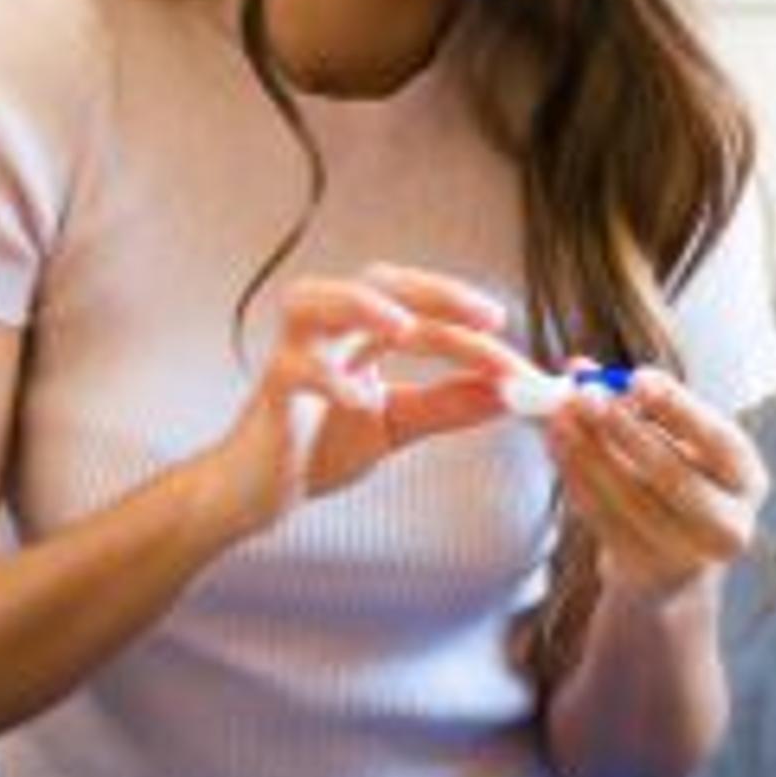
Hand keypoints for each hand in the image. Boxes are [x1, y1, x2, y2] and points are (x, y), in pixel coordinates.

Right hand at [200, 263, 536, 537]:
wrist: (257, 493)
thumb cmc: (318, 448)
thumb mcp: (398, 423)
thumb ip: (449, 404)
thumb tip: (510, 393)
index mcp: (358, 332)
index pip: (421, 311)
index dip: (472, 331)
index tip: (518, 363)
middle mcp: (325, 329)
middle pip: (377, 282)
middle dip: (434, 293)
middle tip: (486, 317)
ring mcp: (293, 354)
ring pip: (316, 301)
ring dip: (363, 306)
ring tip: (405, 327)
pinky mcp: (271, 391)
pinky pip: (295, 370)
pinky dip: (328, 380)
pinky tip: (360, 402)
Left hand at [542, 361, 770, 603]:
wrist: (666, 563)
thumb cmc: (669, 481)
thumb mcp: (667, 439)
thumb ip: (631, 402)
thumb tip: (578, 368)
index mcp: (746, 478)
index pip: (718, 439)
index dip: (678, 408)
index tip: (636, 378)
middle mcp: (729, 523)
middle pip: (673, 475)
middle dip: (624, 431)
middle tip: (584, 397)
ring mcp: (689, 557)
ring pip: (630, 499)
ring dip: (588, 454)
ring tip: (558, 419)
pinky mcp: (645, 571)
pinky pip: (603, 520)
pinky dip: (577, 480)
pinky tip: (557, 448)